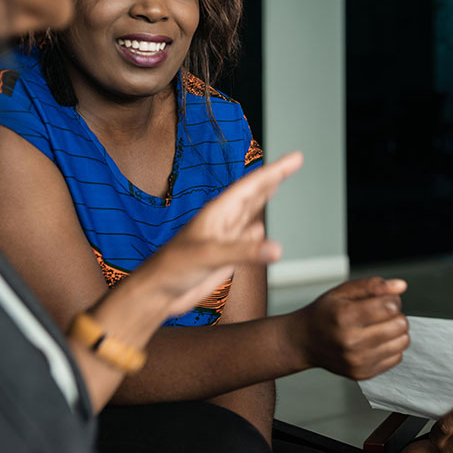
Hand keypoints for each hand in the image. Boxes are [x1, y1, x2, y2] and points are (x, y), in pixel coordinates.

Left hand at [136, 152, 302, 316]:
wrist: (157, 293)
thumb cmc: (172, 268)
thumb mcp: (209, 255)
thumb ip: (244, 252)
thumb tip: (277, 249)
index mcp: (219, 212)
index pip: (253, 185)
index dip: (276, 170)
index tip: (295, 158)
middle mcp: (224, 221)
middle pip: (254, 193)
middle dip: (274, 177)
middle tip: (293, 162)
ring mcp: (224, 238)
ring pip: (250, 212)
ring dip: (265, 198)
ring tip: (277, 183)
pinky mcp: (224, 256)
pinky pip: (246, 238)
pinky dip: (258, 231)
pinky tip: (260, 227)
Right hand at [292, 277, 409, 379]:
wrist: (305, 341)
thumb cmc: (325, 313)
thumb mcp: (343, 291)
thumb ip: (373, 286)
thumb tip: (401, 286)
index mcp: (345, 316)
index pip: (391, 306)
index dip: (392, 300)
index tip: (382, 301)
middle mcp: (351, 341)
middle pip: (400, 325)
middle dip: (396, 315)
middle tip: (381, 314)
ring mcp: (358, 361)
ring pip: (402, 342)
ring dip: (396, 332)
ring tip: (379, 328)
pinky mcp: (363, 373)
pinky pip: (396, 357)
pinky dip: (391, 347)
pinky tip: (375, 342)